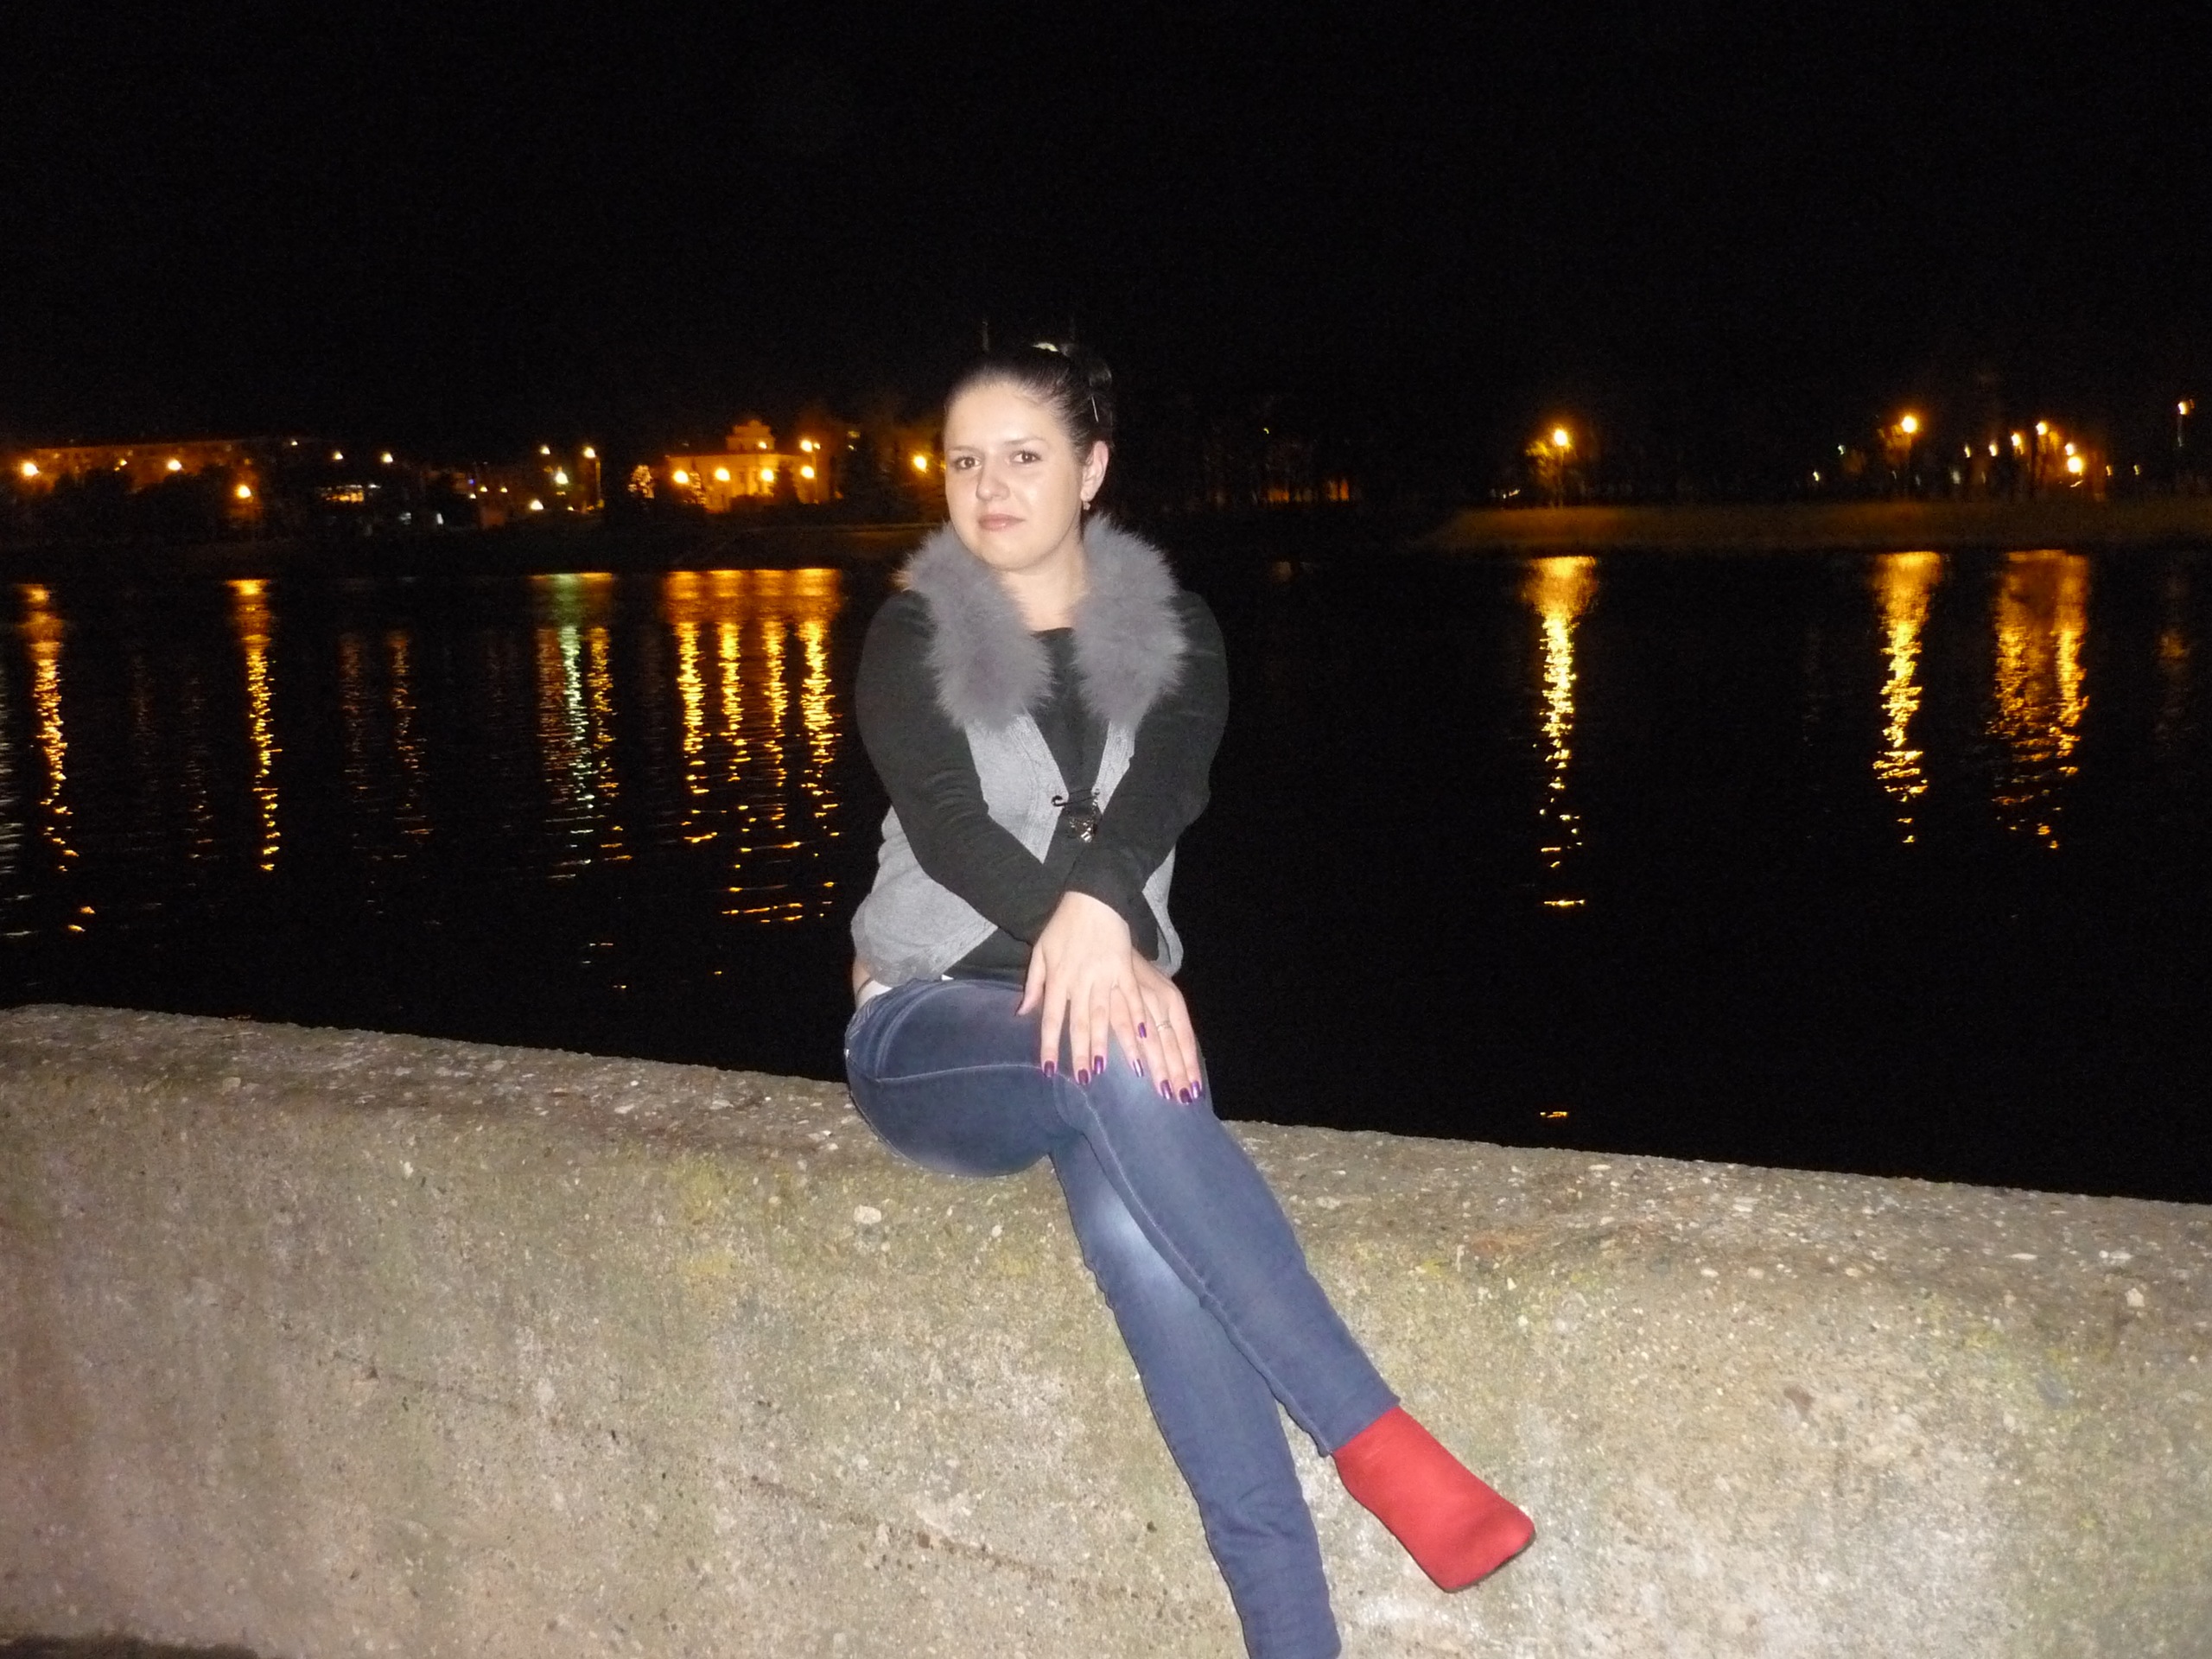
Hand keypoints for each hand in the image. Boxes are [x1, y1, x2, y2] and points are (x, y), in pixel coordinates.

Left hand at [1018, 892, 1202, 1100]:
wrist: (1093, 897)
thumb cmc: (1063, 925)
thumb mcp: (1041, 951)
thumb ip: (1034, 984)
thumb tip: (1023, 1013)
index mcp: (1058, 977)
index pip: (1052, 1018)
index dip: (1050, 1045)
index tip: (1049, 1070)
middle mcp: (1081, 980)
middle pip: (1080, 1022)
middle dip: (1082, 1052)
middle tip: (1085, 1079)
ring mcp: (1105, 974)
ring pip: (1106, 1014)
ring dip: (1108, 1042)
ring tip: (1111, 1068)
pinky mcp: (1124, 967)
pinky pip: (1131, 996)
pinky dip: (1136, 1015)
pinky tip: (1142, 1036)